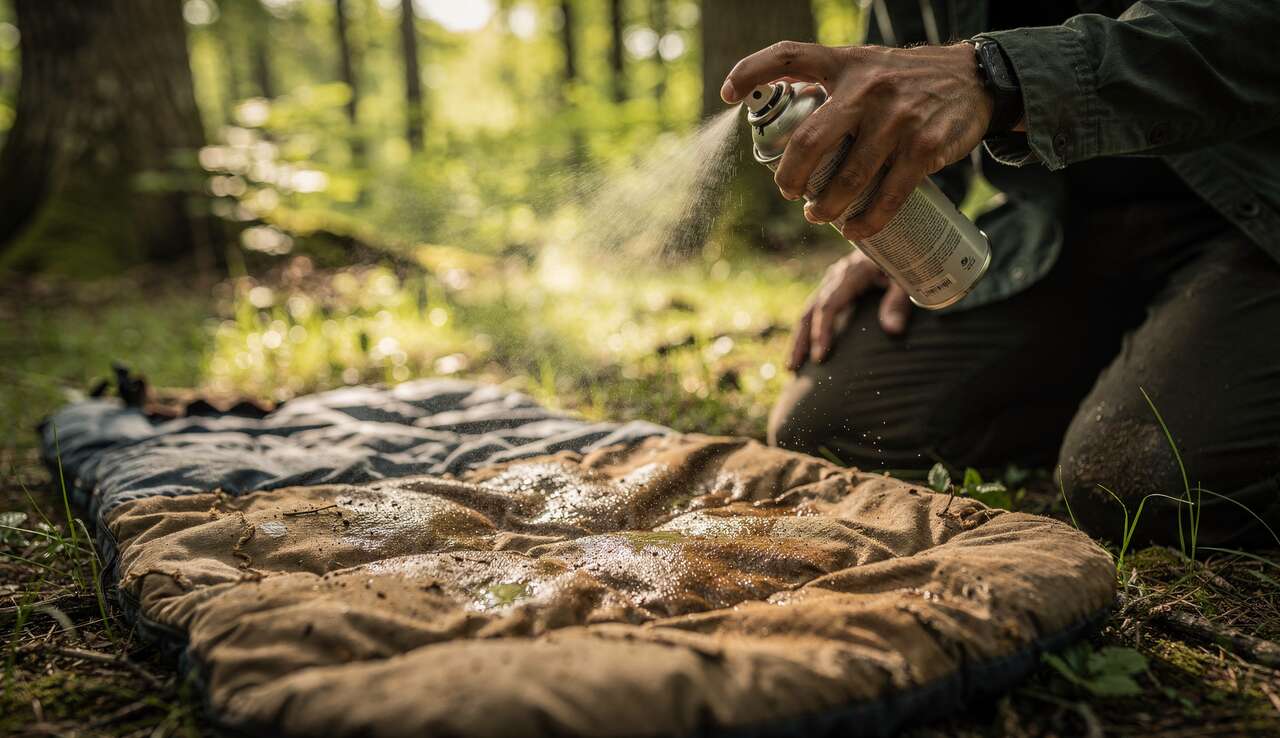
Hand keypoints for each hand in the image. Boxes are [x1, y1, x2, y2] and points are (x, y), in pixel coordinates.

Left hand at [722, 42, 991, 239]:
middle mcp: (868, 87)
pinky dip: (865, 222)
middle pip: (810, 139)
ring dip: (826, 207)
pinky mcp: (924, 148)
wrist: (975, 80)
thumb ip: (828, 84)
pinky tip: (853, 231)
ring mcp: (897, 119)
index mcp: (846, 63)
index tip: (728, 94)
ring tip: (819, 215)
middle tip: (788, 192)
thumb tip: (779, 111)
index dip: (753, 71)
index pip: (790, 56)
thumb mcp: (866, 66)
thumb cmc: (906, 80)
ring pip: (847, 179)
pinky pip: (887, 197)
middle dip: (790, 176)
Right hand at [788, 250, 911, 370]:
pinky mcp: (836, 286)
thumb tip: (892, 330)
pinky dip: (808, 329)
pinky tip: (806, 347)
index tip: (820, 357)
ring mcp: (834, 281)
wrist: (901, 240)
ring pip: (809, 310)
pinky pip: (816, 308)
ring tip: (792, 365)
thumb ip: (899, 303)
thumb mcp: (908, 280)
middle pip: (811, 309)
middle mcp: (837, 276)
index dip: (822, 331)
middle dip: (801, 340)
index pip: (828, 305)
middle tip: (792, 368)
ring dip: (799, 337)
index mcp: (852, 273)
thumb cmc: (906, 262)